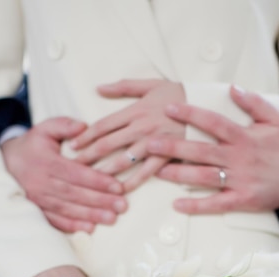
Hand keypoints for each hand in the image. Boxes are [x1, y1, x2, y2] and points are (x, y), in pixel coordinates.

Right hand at [1, 117, 127, 232]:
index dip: (98, 181)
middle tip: (122, 206)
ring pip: (68, 209)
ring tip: (112, 219)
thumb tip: (83, 127)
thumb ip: (64, 125)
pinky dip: (72, 226)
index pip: (77, 173)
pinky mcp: (37, 211)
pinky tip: (90, 228)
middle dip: (101, 201)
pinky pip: (55, 221)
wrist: (5, 164)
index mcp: (47, 162)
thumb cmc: (32, 146)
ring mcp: (38, 199)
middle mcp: (42, 182)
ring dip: (91, 215)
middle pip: (75, 194)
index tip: (118, 187)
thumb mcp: (44, 129)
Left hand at [70, 79, 185, 191]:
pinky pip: (146, 173)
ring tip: (89, 179)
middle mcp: (141, 127)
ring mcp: (153, 144)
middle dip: (88, 155)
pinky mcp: (166, 156)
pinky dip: (132, 182)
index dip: (85, 137)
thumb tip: (98, 88)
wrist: (206, 105)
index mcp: (135, 110)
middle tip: (73, 166)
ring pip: (123, 160)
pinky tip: (120, 190)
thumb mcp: (150, 84)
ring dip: (104, 171)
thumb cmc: (178, 94)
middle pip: (107, 144)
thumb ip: (123, 87)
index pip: (103, 125)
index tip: (72, 146)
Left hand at [147, 86, 278, 213]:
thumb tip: (231, 87)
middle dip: (174, 146)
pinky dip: (196, 205)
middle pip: (201, 151)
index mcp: (244, 137)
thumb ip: (254, 103)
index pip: (213, 122)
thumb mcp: (276, 119)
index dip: (191, 114)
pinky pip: (215, 204)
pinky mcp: (242, 200)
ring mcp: (239, 180)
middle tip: (150, 143)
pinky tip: (176, 204)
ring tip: (157, 171)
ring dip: (179, 174)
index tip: (170, 108)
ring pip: (204, 177)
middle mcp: (239, 158)